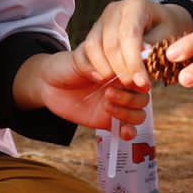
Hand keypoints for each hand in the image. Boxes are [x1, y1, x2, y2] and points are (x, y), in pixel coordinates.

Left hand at [15, 50, 149, 131]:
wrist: (48, 84)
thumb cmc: (65, 65)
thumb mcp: (76, 60)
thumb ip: (90, 64)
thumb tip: (102, 74)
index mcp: (120, 67)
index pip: (141, 72)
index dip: (140, 77)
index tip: (132, 80)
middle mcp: (123, 86)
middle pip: (144, 95)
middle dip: (130, 97)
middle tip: (108, 93)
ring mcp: (118, 104)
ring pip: (139, 112)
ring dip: (128, 113)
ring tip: (106, 106)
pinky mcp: (109, 121)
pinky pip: (128, 129)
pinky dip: (130, 132)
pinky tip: (122, 132)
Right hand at [74, 0, 192, 91]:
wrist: (161, 20)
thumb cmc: (168, 30)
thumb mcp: (168, 38)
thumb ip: (153, 48)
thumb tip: (140, 58)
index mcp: (135, 6)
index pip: (129, 36)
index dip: (134, 63)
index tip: (144, 84)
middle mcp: (114, 10)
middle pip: (110, 44)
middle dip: (123, 71)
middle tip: (137, 88)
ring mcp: (101, 19)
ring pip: (94, 48)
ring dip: (108, 71)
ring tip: (126, 84)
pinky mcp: (94, 31)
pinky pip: (87, 51)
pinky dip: (95, 67)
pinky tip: (108, 79)